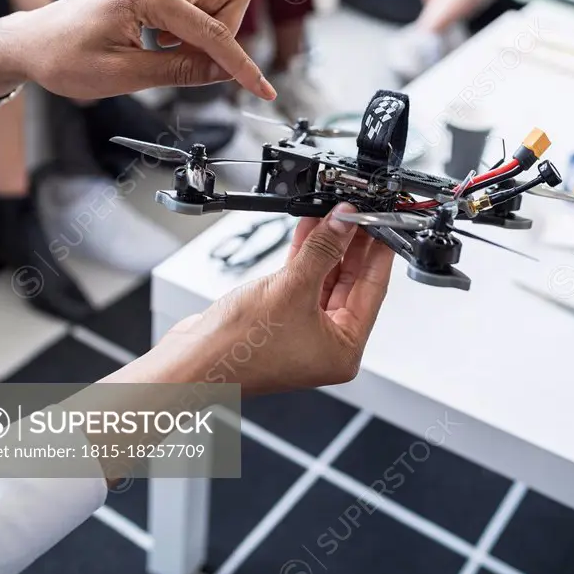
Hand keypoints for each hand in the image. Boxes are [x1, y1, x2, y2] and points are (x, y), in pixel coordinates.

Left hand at [0, 0, 276, 101]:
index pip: (213, 30)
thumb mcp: (123, 75)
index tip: (261, 88)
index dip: (241, 64)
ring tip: (171, 59)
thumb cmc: (63, 57)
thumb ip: (180, 71)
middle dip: (226, 37)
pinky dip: (194, 34)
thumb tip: (225, 73)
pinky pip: (199, 8)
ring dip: (209, 37)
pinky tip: (165, 50)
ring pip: (218, 2)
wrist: (32, 43)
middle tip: (195, 67)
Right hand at [155, 205, 394, 395]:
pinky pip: (303, 280)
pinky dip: (305, 255)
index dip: (377, 251)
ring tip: (334, 213)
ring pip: (325, 278)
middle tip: (357, 211)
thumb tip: (344, 223)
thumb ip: (323, 250)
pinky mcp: (281, 317)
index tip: (382, 221)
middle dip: (351, 244)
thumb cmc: (238, 350)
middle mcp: (327, 343)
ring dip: (327, 245)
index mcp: (343, 350)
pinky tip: (309, 229)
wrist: (192, 362)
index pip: (372, 289)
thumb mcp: (292, 289)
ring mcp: (303, 330)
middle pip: (350, 282)